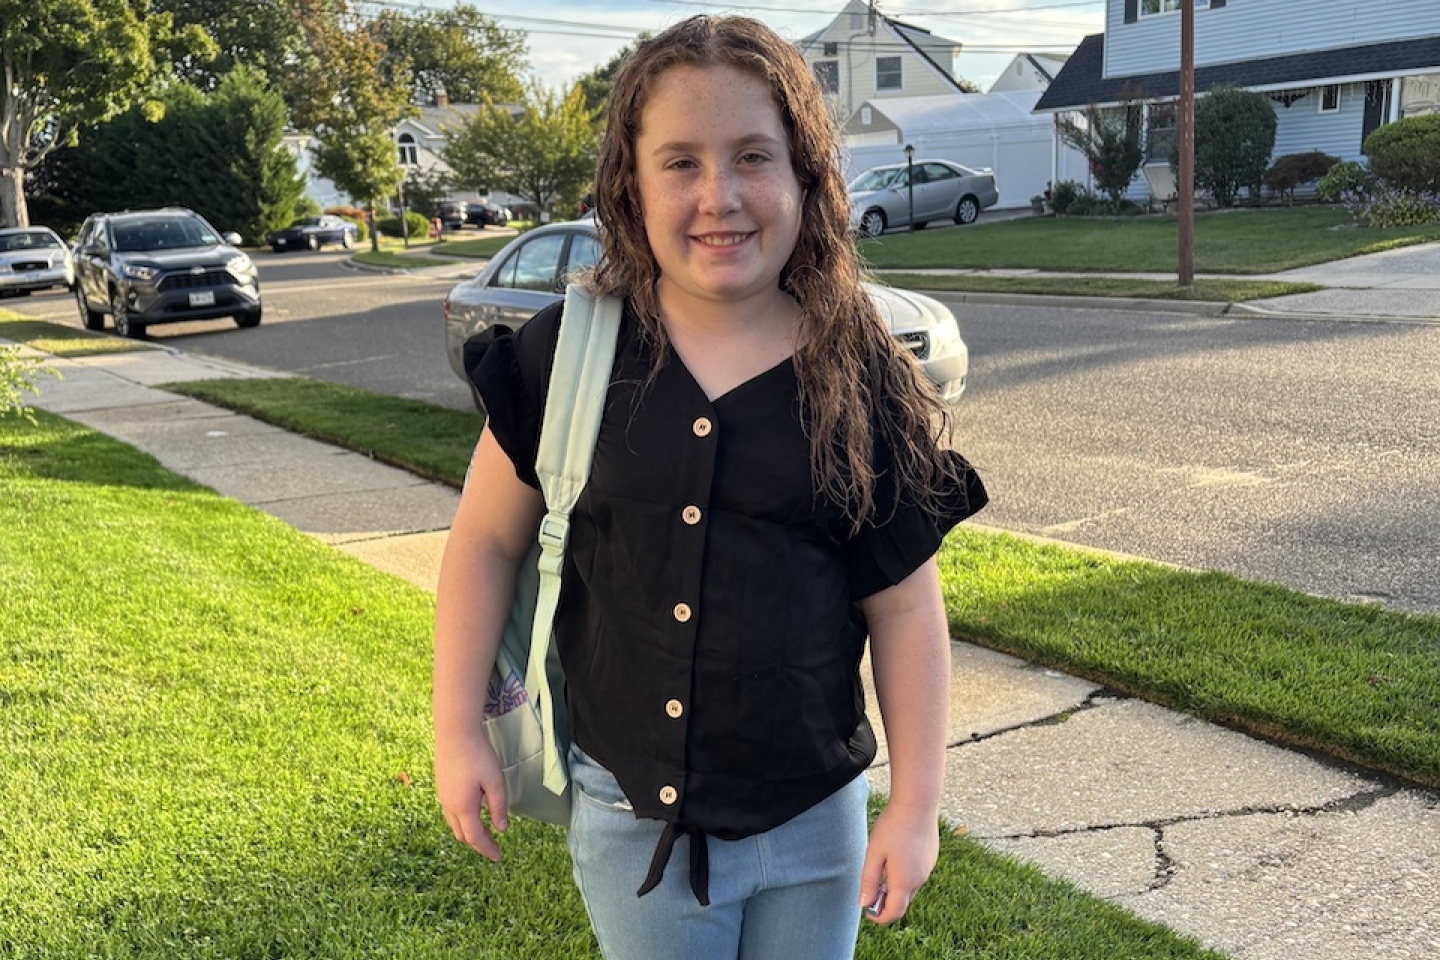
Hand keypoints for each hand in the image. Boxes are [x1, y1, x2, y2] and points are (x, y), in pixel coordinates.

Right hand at [434, 729, 508, 860]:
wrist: (454, 733)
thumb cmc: (478, 755)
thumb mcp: (494, 781)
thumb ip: (498, 807)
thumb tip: (501, 829)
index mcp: (464, 807)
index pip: (475, 837)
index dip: (487, 849)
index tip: (498, 857)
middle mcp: (449, 805)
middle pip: (462, 834)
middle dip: (478, 842)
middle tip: (494, 845)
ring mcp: (442, 796)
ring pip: (454, 824)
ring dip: (469, 831)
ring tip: (485, 830)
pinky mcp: (441, 786)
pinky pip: (450, 812)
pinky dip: (462, 819)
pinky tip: (472, 812)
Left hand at [858, 802, 939, 924]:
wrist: (917, 804)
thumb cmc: (892, 827)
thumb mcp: (874, 854)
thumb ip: (869, 880)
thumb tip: (864, 903)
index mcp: (904, 881)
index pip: (894, 913)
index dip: (880, 917)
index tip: (867, 910)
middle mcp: (919, 879)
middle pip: (902, 902)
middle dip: (886, 901)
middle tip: (871, 886)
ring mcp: (927, 869)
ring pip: (910, 888)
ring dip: (895, 886)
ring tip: (882, 866)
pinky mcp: (930, 858)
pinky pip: (916, 875)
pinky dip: (904, 875)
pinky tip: (895, 855)